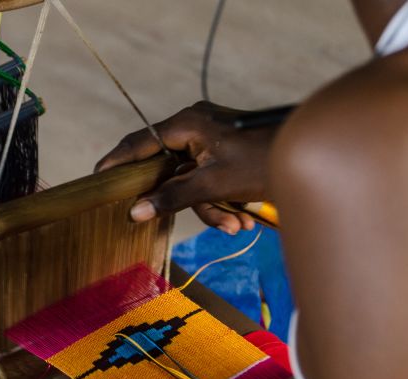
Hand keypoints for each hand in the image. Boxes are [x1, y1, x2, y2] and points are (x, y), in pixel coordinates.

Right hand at [96, 101, 278, 233]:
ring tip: (236, 224)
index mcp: (187, 124)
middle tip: (191, 221)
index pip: (138, 143)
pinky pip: (209, 182)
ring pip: (191, 182)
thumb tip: (135, 211)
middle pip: (169, 170)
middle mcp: (195, 126)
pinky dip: (223, 202)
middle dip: (186, 202)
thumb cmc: (264, 162)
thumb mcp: (214, 184)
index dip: (116, 163)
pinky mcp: (224, 154)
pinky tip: (243, 218)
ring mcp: (211, 140)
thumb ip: (172, 197)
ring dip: (212, 209)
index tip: (96, 180)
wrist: (311, 158)